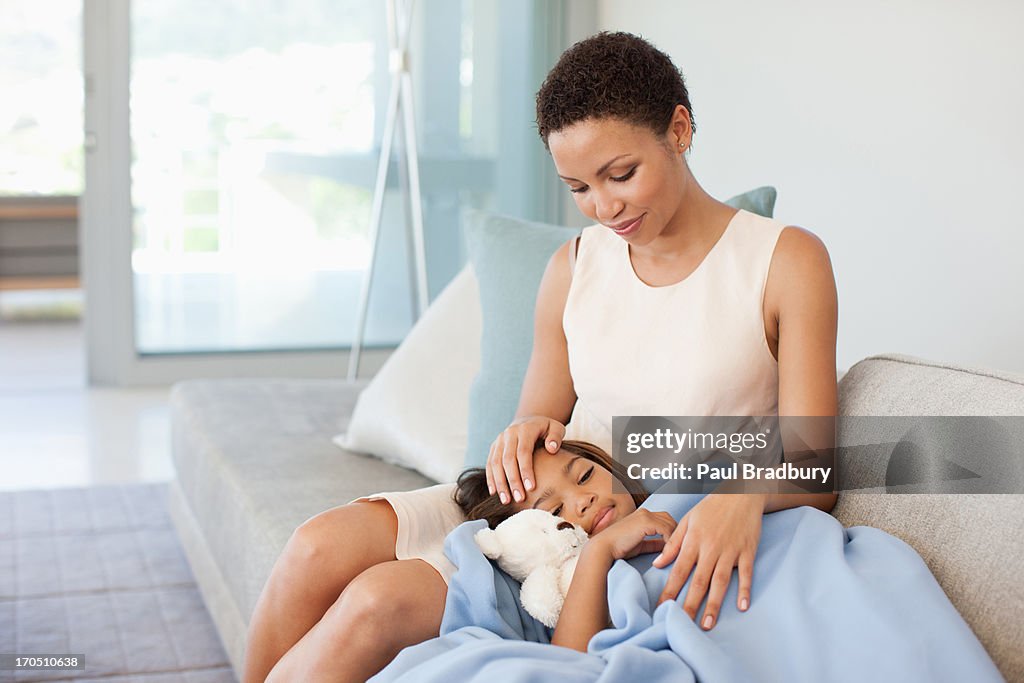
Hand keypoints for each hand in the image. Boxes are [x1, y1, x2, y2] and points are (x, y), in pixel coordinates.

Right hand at [486, 416, 565, 503]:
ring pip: (496, 463)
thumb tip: (551, 449)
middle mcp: (509, 433)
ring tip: (506, 501)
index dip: (526, 470)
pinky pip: (489, 464)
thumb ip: (556, 437)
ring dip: (500, 483)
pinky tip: (495, 493)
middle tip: (519, 499)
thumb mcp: (556, 428)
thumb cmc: (546, 429)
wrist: (528, 421)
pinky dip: (491, 479)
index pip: (524, 452)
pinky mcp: (494, 447)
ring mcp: (499, 440)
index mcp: (525, 429)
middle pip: (508, 459)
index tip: (531, 488)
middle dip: (513, 481)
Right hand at [587, 509, 676, 561]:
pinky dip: (670, 541)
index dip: (671, 531)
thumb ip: (652, 543)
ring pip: (670, 524)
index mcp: (641, 515)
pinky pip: (666, 530)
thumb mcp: (639, 545)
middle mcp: (644, 512)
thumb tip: (665, 546)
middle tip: (677, 548)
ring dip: (674, 538)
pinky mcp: (646, 522)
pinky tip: (668, 552)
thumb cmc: (618, 549)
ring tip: (674, 552)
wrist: (604, 548)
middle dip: (675, 532)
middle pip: (669, 519)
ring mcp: (646, 515)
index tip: (674, 545)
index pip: (664, 519)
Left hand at [651, 493, 764, 630]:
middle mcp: (711, 548)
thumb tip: (658, 564)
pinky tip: (741, 606)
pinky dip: (744, 589)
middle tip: (682, 625)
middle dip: (689, 605)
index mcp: (694, 541)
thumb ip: (672, 543)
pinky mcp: (747, 551)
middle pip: (698, 581)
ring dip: (713, 604)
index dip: (670, 590)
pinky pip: (746, 573)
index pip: (679, 570)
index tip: (662, 608)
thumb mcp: (687, 520)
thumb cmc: (710, 507)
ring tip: (706, 624)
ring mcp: (730, 551)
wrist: (740, 492)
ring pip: (720, 581)